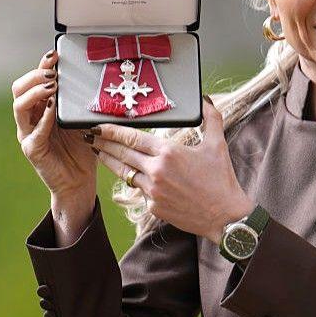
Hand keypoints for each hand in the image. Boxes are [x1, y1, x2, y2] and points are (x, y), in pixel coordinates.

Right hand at [12, 48, 96, 202]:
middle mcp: (30, 118)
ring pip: (19, 106)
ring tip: (52, 86)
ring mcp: (28, 134)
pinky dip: (43, 118)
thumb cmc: (83, 147)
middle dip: (35, 76)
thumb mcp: (83, 119)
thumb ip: (79, 103)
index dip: (41, 66)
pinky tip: (53, 109)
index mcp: (40, 107)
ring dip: (36, 93)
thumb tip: (89, 79)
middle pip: (19, 89)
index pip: (34, 81)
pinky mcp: (32, 150)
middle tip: (53, 72)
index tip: (54, 54)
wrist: (80, 180)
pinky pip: (34, 132)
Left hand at [90, 97, 255, 244]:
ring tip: (99, 153)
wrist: (225, 216)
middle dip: (104, 144)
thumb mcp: (218, 145)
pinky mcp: (153, 207)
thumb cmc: (222, 180)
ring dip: (110, 162)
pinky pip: (138, 190)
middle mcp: (156, 171)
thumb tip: (205, 100)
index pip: (132, 138)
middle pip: (122, 154)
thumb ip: (211, 118)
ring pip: (124, 173)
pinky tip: (128, 175)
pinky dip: (134, 181)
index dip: (112, 131)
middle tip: (90, 137)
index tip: (99, 126)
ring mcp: (153, 191)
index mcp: (168, 153)